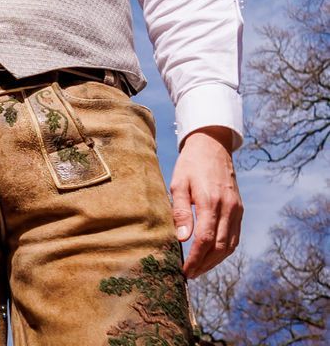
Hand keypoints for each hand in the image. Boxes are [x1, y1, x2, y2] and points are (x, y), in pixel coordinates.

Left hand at [169, 126, 242, 277]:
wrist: (212, 144)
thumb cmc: (191, 163)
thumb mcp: (179, 182)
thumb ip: (180, 211)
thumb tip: (181, 238)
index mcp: (211, 202)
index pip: (204, 240)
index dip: (195, 259)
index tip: (184, 271)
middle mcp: (228, 208)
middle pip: (219, 247)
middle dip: (204, 265)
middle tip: (190, 274)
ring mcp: (236, 210)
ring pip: (229, 246)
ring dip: (215, 261)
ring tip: (199, 269)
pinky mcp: (239, 209)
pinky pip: (234, 237)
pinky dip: (224, 250)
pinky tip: (212, 255)